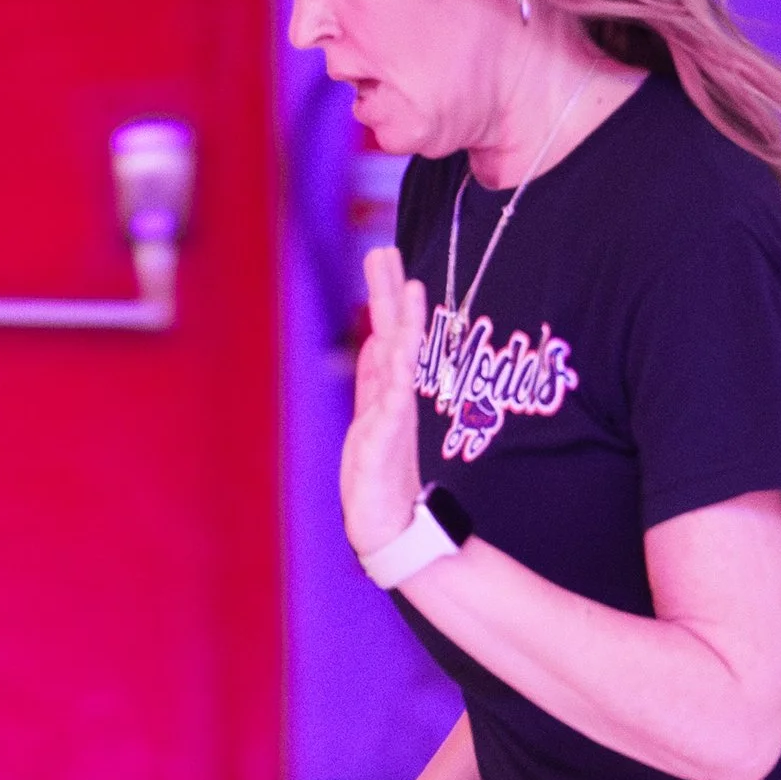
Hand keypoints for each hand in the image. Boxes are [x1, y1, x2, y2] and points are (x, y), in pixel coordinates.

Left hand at [341, 247, 429, 561]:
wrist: (387, 529)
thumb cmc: (379, 481)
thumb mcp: (371, 421)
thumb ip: (378, 382)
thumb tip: (380, 341)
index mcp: (387, 391)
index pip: (388, 333)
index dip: (387, 296)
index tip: (385, 256)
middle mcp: (394, 398)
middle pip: (396, 334)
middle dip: (391, 293)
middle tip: (387, 250)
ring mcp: (394, 417)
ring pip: (402, 360)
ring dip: (405, 323)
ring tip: (409, 286)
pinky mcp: (388, 441)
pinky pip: (395, 402)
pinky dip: (397, 374)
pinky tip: (397, 350)